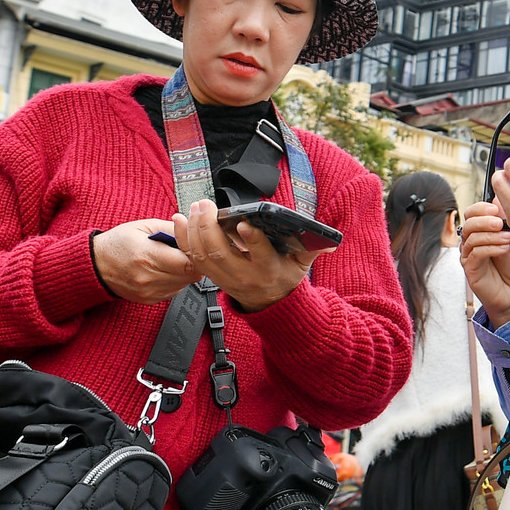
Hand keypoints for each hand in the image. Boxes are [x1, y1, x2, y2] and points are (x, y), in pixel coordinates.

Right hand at [92, 220, 202, 302]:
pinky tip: (166, 269)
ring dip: (186, 271)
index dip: (197, 253)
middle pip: (190, 275)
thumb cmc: (117, 243)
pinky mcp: (149, 300)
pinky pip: (175, 291)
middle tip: (186, 250)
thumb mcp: (144, 226)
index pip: (188, 262)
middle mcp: (148, 278)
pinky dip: (176, 280)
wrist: (95, 264)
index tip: (194, 245)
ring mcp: (148, 291)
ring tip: (173, 258)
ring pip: (185, 284)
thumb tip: (194, 230)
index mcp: (146, 256)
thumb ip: (172, 228)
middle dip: (194, 261)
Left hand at [173, 201, 327, 312]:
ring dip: (193, 231)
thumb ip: (313, 249)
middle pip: (221, 254)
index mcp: (269, 270)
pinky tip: (179, 221)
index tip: (244, 223)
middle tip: (206, 205)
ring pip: (203, 256)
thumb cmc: (286, 276)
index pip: (260, 255)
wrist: (270, 304)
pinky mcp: (212, 277)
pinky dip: (183, 240)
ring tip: (194, 209)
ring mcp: (225, 279)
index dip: (252, 240)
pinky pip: (193, 259)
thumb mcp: (303, 264)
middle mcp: (244, 276)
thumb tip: (329, 242)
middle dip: (209, 228)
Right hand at [460, 199, 509, 320]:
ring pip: (471, 238)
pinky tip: (504, 249)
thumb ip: (507, 220)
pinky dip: (491, 248)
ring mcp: (468, 256)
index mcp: (480, 231)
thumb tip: (499, 199)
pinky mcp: (470, 269)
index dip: (482, 208)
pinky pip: (475, 254)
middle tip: (500, 223)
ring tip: (508, 239)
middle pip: (468, 223)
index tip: (497, 208)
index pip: (472, 212)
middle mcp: (471, 242)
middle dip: (485, 220)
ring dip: (491, 236)